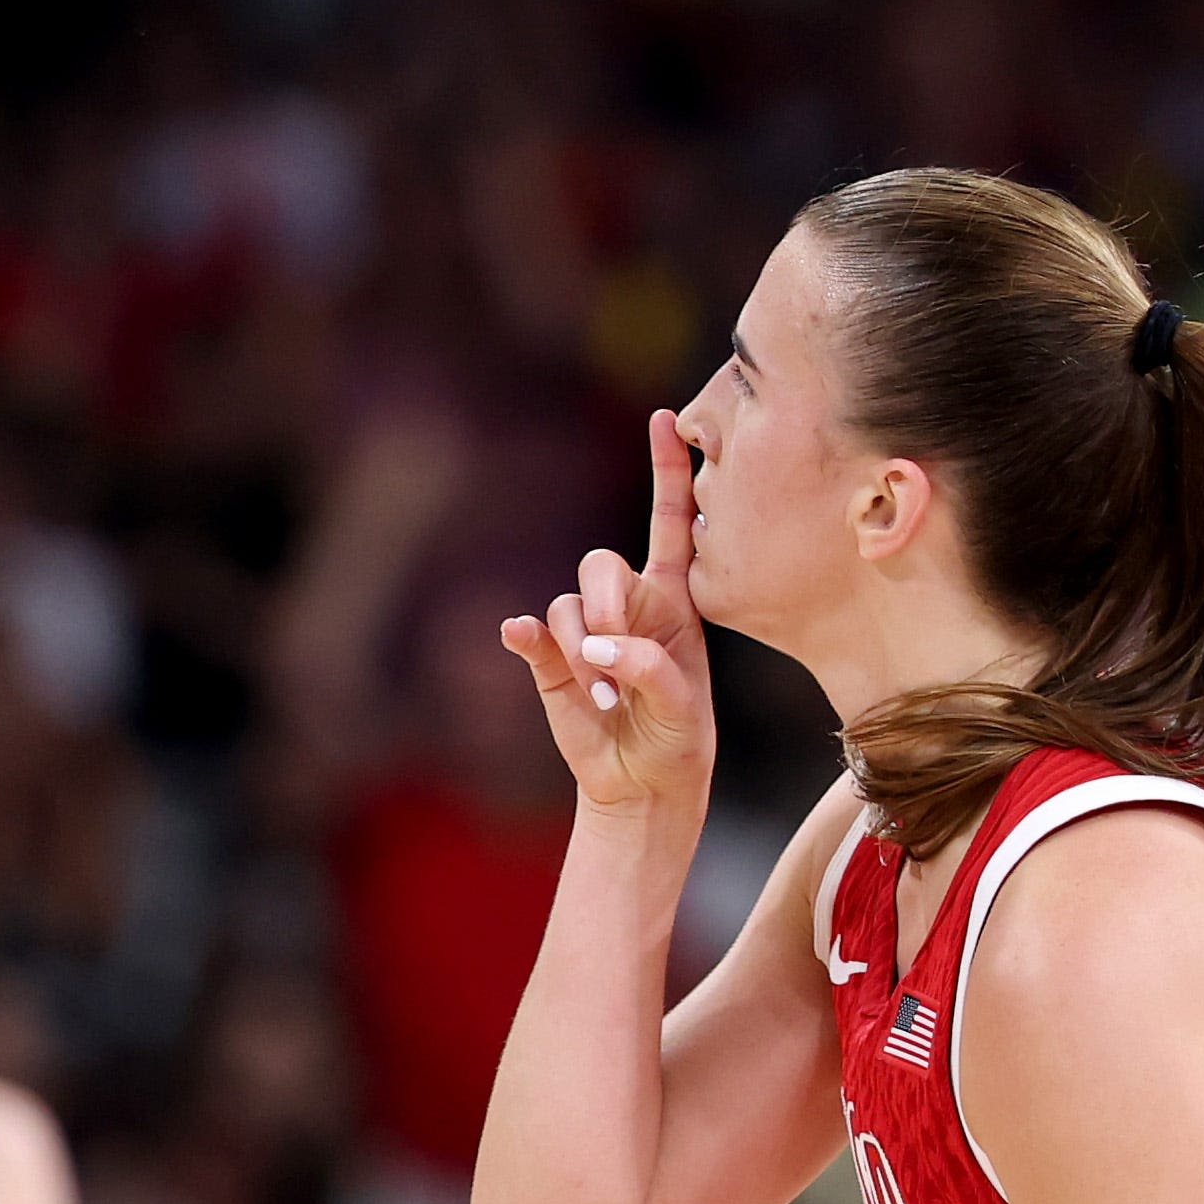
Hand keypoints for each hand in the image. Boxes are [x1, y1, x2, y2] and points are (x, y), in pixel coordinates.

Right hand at [500, 408, 715, 824]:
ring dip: (581, 650)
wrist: (645, 784)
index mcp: (674, 601)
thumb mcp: (685, 707)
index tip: (667, 420)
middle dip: (605, 604)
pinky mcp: (551, 662)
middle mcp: (627, 605)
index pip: (672, 523)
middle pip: (601, 565)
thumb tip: (595, 646)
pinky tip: (519, 636)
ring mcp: (585, 631)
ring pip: (566, 607)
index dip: (669, 471)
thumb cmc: (679, 737)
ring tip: (605, 699)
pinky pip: (532, 633)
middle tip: (611, 656)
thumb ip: (650, 669)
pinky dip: (525, 634)